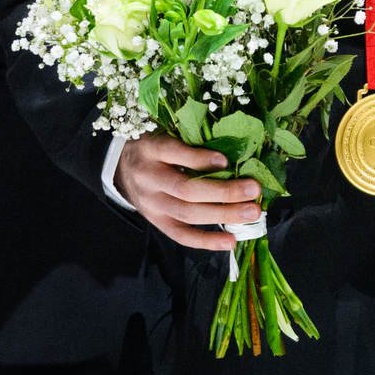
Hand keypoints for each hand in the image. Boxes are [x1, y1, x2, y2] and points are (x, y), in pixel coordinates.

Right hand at [115, 133, 262, 251]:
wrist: (121, 169)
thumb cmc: (155, 148)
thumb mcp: (166, 134)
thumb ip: (191, 142)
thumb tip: (233, 155)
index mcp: (152, 149)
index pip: (174, 153)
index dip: (199, 159)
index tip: (226, 160)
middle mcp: (149, 178)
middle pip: (187, 190)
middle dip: (223, 192)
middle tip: (253, 189)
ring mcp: (152, 204)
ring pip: (188, 214)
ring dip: (223, 215)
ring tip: (251, 212)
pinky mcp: (157, 222)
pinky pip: (181, 236)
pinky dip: (207, 241)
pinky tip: (231, 241)